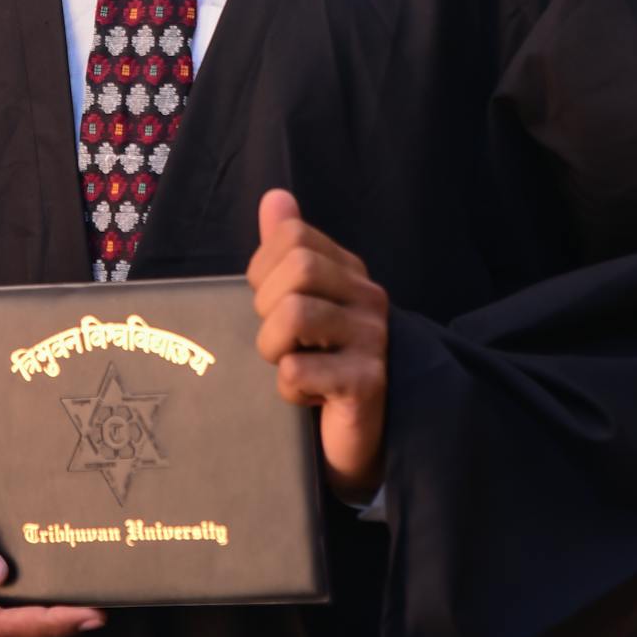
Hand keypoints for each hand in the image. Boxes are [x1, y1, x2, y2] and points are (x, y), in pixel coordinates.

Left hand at [247, 188, 388, 504]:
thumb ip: (286, 250)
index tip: (268, 302)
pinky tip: (306, 397)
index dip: (264, 268)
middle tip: (277, 340)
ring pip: (295, 315)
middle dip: (266, 307)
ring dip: (272, 348)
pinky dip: (287, 388)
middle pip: (298, 269)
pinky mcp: (367, 383)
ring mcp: (372, 340)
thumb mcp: (299, 303)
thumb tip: (275, 197)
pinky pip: (298, 371)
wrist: (353, 439)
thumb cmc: (319, 366)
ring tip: (288, 366)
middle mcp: (367, 298)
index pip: (294, 236)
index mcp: (348, 272)